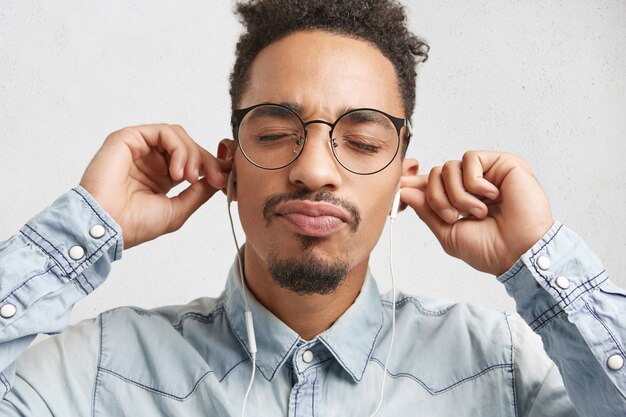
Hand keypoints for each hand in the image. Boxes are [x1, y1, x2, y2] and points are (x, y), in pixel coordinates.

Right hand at [79, 124, 230, 248]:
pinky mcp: (128, 138)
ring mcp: (139, 148)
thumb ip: (199, 192)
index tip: (224, 179)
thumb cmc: (134, 224)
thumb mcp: (178, 210)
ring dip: (192, 155)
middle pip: (188, 145)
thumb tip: (219, 177)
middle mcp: (150, 160)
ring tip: (189, 178)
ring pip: (178, 136)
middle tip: (215, 179)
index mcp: (161, 176)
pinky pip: (163, 132)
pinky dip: (178, 148)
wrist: (107, 227)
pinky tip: (177, 172)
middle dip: (207, 161)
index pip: (192, 160)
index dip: (211, 166)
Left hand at [400, 151, 553, 275]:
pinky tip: (491, 197)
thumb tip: (405, 191)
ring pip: (449, 167)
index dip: (414, 184)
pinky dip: (474, 182)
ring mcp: (488, 172)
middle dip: (437, 198)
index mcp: (460, 199)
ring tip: (477, 212)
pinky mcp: (503, 162)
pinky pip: (470, 159)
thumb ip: (427, 211)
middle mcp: (473, 184)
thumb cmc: (491, 250)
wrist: (519, 254)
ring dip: (457, 194)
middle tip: (452, 217)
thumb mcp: (448, 233)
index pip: (432, 183)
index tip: (398, 188)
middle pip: (435, 173)